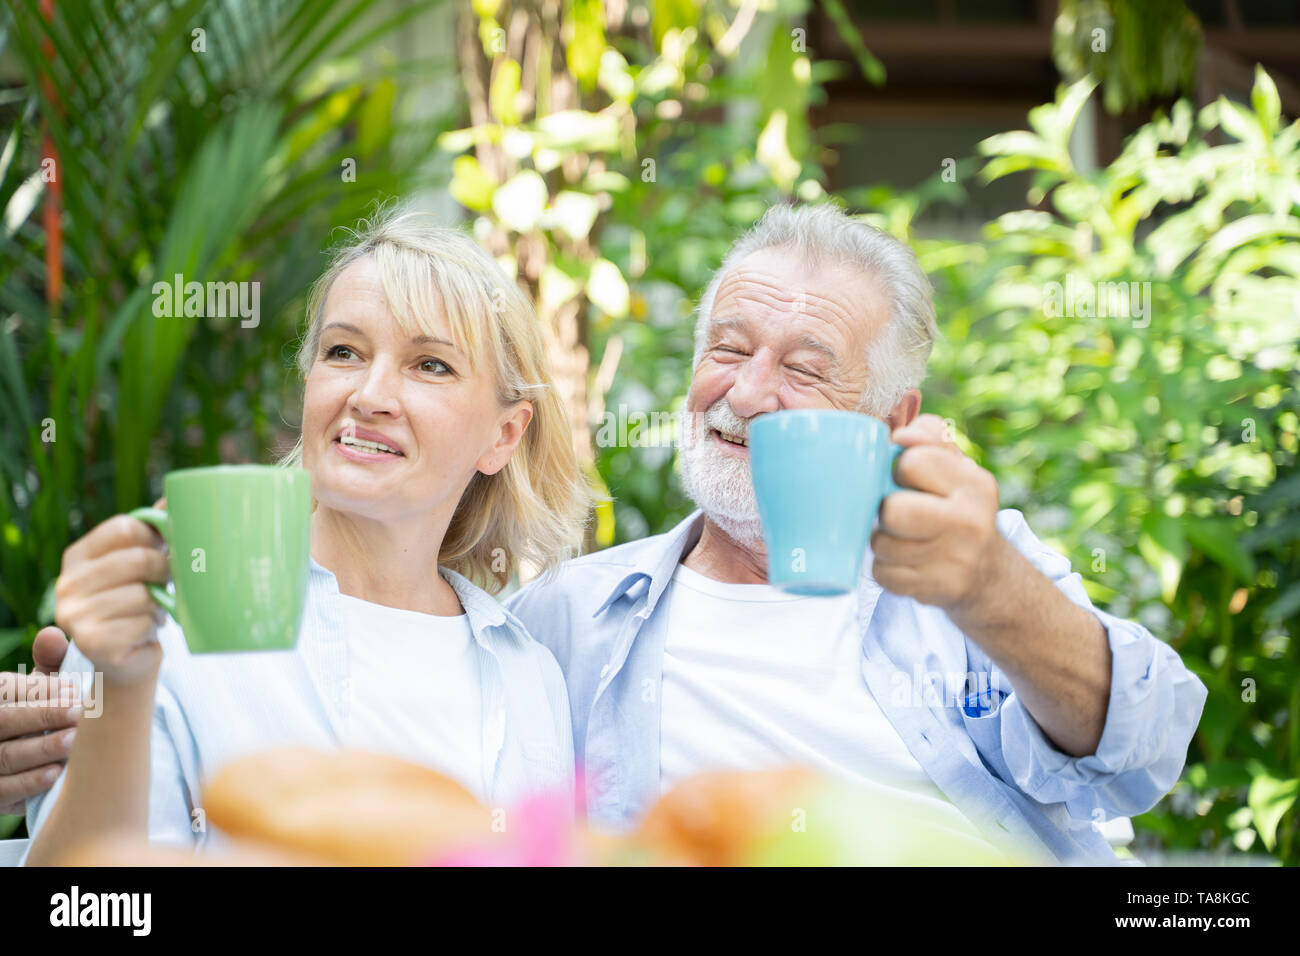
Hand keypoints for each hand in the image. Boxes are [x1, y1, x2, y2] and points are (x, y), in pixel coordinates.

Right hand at [0, 628, 78, 813]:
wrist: (35, 754)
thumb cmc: (43, 710)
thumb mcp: (44, 687)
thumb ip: (50, 662)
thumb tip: (53, 635)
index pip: (7, 690)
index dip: (39, 691)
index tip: (75, 692)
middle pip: (5, 721)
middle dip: (43, 717)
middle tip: (79, 715)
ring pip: (5, 756)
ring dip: (40, 750)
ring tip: (73, 742)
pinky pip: (2, 791)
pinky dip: (28, 783)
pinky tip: (54, 773)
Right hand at [54, 511, 169, 686]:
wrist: (125, 656)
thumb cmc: (136, 602)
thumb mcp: (141, 563)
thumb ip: (152, 532)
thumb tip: (174, 498)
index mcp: (78, 555)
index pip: (125, 527)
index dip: (154, 536)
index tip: (163, 548)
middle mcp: (68, 583)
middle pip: (136, 559)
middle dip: (163, 570)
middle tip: (166, 581)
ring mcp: (76, 614)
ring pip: (142, 593)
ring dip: (158, 603)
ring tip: (151, 609)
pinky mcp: (93, 642)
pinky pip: (142, 622)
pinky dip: (152, 626)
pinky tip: (143, 630)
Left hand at [871, 414, 1009, 612]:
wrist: (988, 576)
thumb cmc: (958, 508)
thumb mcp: (955, 467)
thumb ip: (929, 437)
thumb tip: (902, 436)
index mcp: (974, 484)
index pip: (911, 462)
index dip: (899, 470)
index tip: (909, 482)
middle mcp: (970, 522)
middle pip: (892, 511)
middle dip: (886, 512)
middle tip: (899, 514)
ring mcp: (957, 560)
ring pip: (882, 545)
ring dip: (883, 542)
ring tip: (903, 539)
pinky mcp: (938, 590)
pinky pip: (883, 575)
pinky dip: (887, 570)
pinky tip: (907, 563)